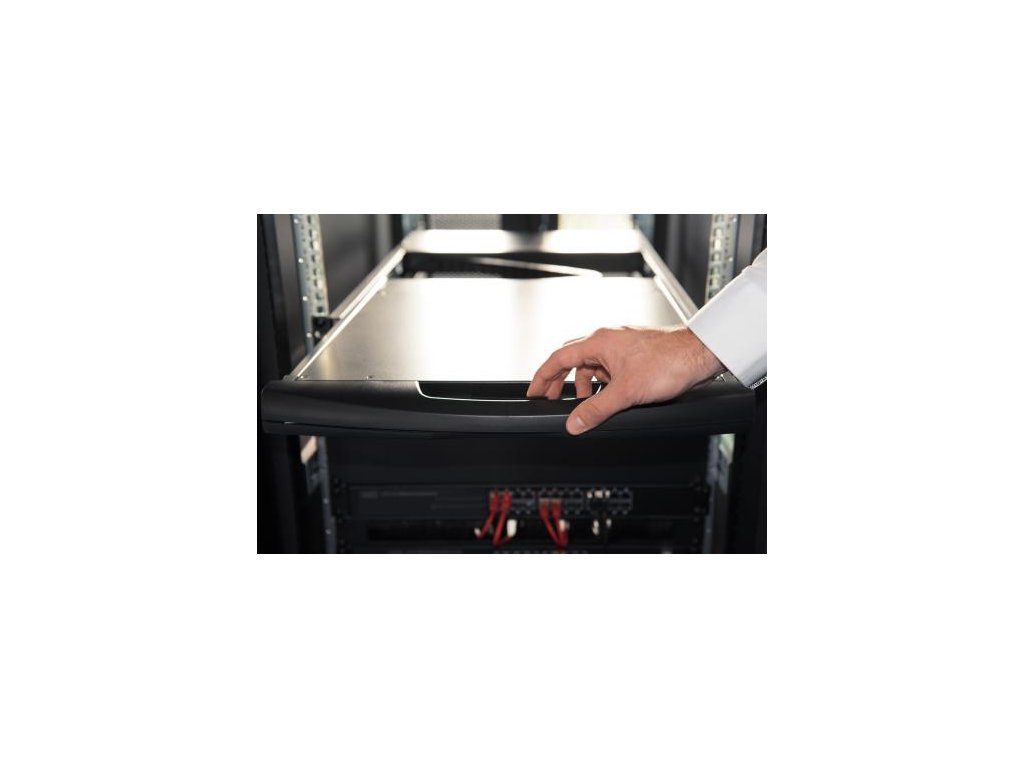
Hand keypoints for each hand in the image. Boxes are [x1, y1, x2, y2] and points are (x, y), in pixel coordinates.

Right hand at [526, 326, 724, 434]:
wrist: (699, 355)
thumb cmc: (668, 362)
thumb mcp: (626, 392)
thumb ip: (596, 409)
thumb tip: (574, 423)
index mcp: (599, 342)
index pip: (559, 358)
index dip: (542, 376)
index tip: (532, 391)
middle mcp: (607, 340)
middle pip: (572, 360)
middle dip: (559, 381)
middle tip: (551, 399)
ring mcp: (622, 346)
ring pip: (593, 366)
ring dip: (585, 385)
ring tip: (586, 405)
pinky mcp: (635, 354)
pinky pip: (609, 369)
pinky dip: (604, 383)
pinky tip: (610, 397)